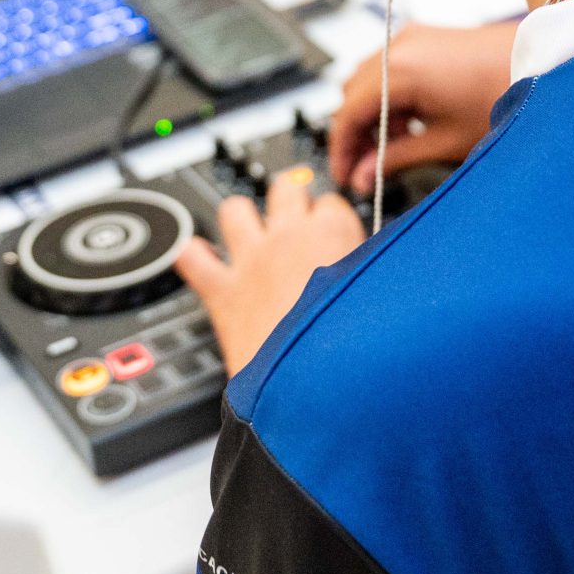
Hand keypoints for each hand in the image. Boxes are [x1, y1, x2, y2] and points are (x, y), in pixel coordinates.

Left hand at [175, 163, 364, 374]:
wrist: (314, 385)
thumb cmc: (353, 346)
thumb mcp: (382, 296)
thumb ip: (371, 271)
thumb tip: (371, 267)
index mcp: (333, 232)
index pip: (332, 202)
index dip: (333, 220)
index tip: (334, 236)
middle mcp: (288, 237)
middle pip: (285, 188)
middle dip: (291, 199)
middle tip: (296, 223)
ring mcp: (251, 260)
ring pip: (234, 209)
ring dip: (241, 217)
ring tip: (250, 233)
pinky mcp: (221, 291)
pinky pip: (191, 258)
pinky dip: (194, 257)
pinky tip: (203, 261)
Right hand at [326, 20, 517, 194]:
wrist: (546, 64)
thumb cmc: (505, 95)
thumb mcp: (444, 141)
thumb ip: (395, 160)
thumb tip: (365, 177)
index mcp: (398, 71)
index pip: (347, 114)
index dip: (342, 150)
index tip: (346, 175)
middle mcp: (399, 47)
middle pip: (351, 95)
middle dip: (355, 133)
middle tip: (367, 168)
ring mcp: (412, 38)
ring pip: (368, 81)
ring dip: (372, 114)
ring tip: (395, 148)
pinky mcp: (426, 38)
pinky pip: (390, 68)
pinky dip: (389, 96)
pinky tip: (411, 122)